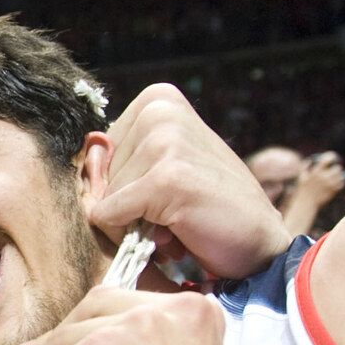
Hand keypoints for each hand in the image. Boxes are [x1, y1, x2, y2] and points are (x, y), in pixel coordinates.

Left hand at [90, 84, 290, 278]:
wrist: (260, 244)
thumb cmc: (204, 209)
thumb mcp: (155, 172)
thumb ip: (111, 165)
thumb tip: (84, 164)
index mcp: (157, 101)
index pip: (95, 152)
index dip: (120, 185)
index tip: (163, 191)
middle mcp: (160, 111)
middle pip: (97, 174)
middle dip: (125, 204)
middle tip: (174, 209)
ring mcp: (165, 142)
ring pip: (103, 198)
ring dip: (132, 224)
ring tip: (178, 220)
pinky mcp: (166, 178)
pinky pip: (110, 216)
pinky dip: (132, 237)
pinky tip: (175, 232)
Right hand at [297, 153, 344, 205]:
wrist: (306, 203)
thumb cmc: (303, 190)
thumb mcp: (301, 177)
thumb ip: (305, 168)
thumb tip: (310, 160)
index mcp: (315, 172)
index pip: (326, 160)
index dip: (331, 156)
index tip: (333, 156)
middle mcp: (323, 177)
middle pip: (337, 168)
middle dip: (337, 168)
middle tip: (335, 169)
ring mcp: (329, 185)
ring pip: (340, 176)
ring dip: (339, 175)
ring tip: (336, 176)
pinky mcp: (332, 191)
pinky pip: (341, 184)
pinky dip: (340, 183)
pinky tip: (336, 183)